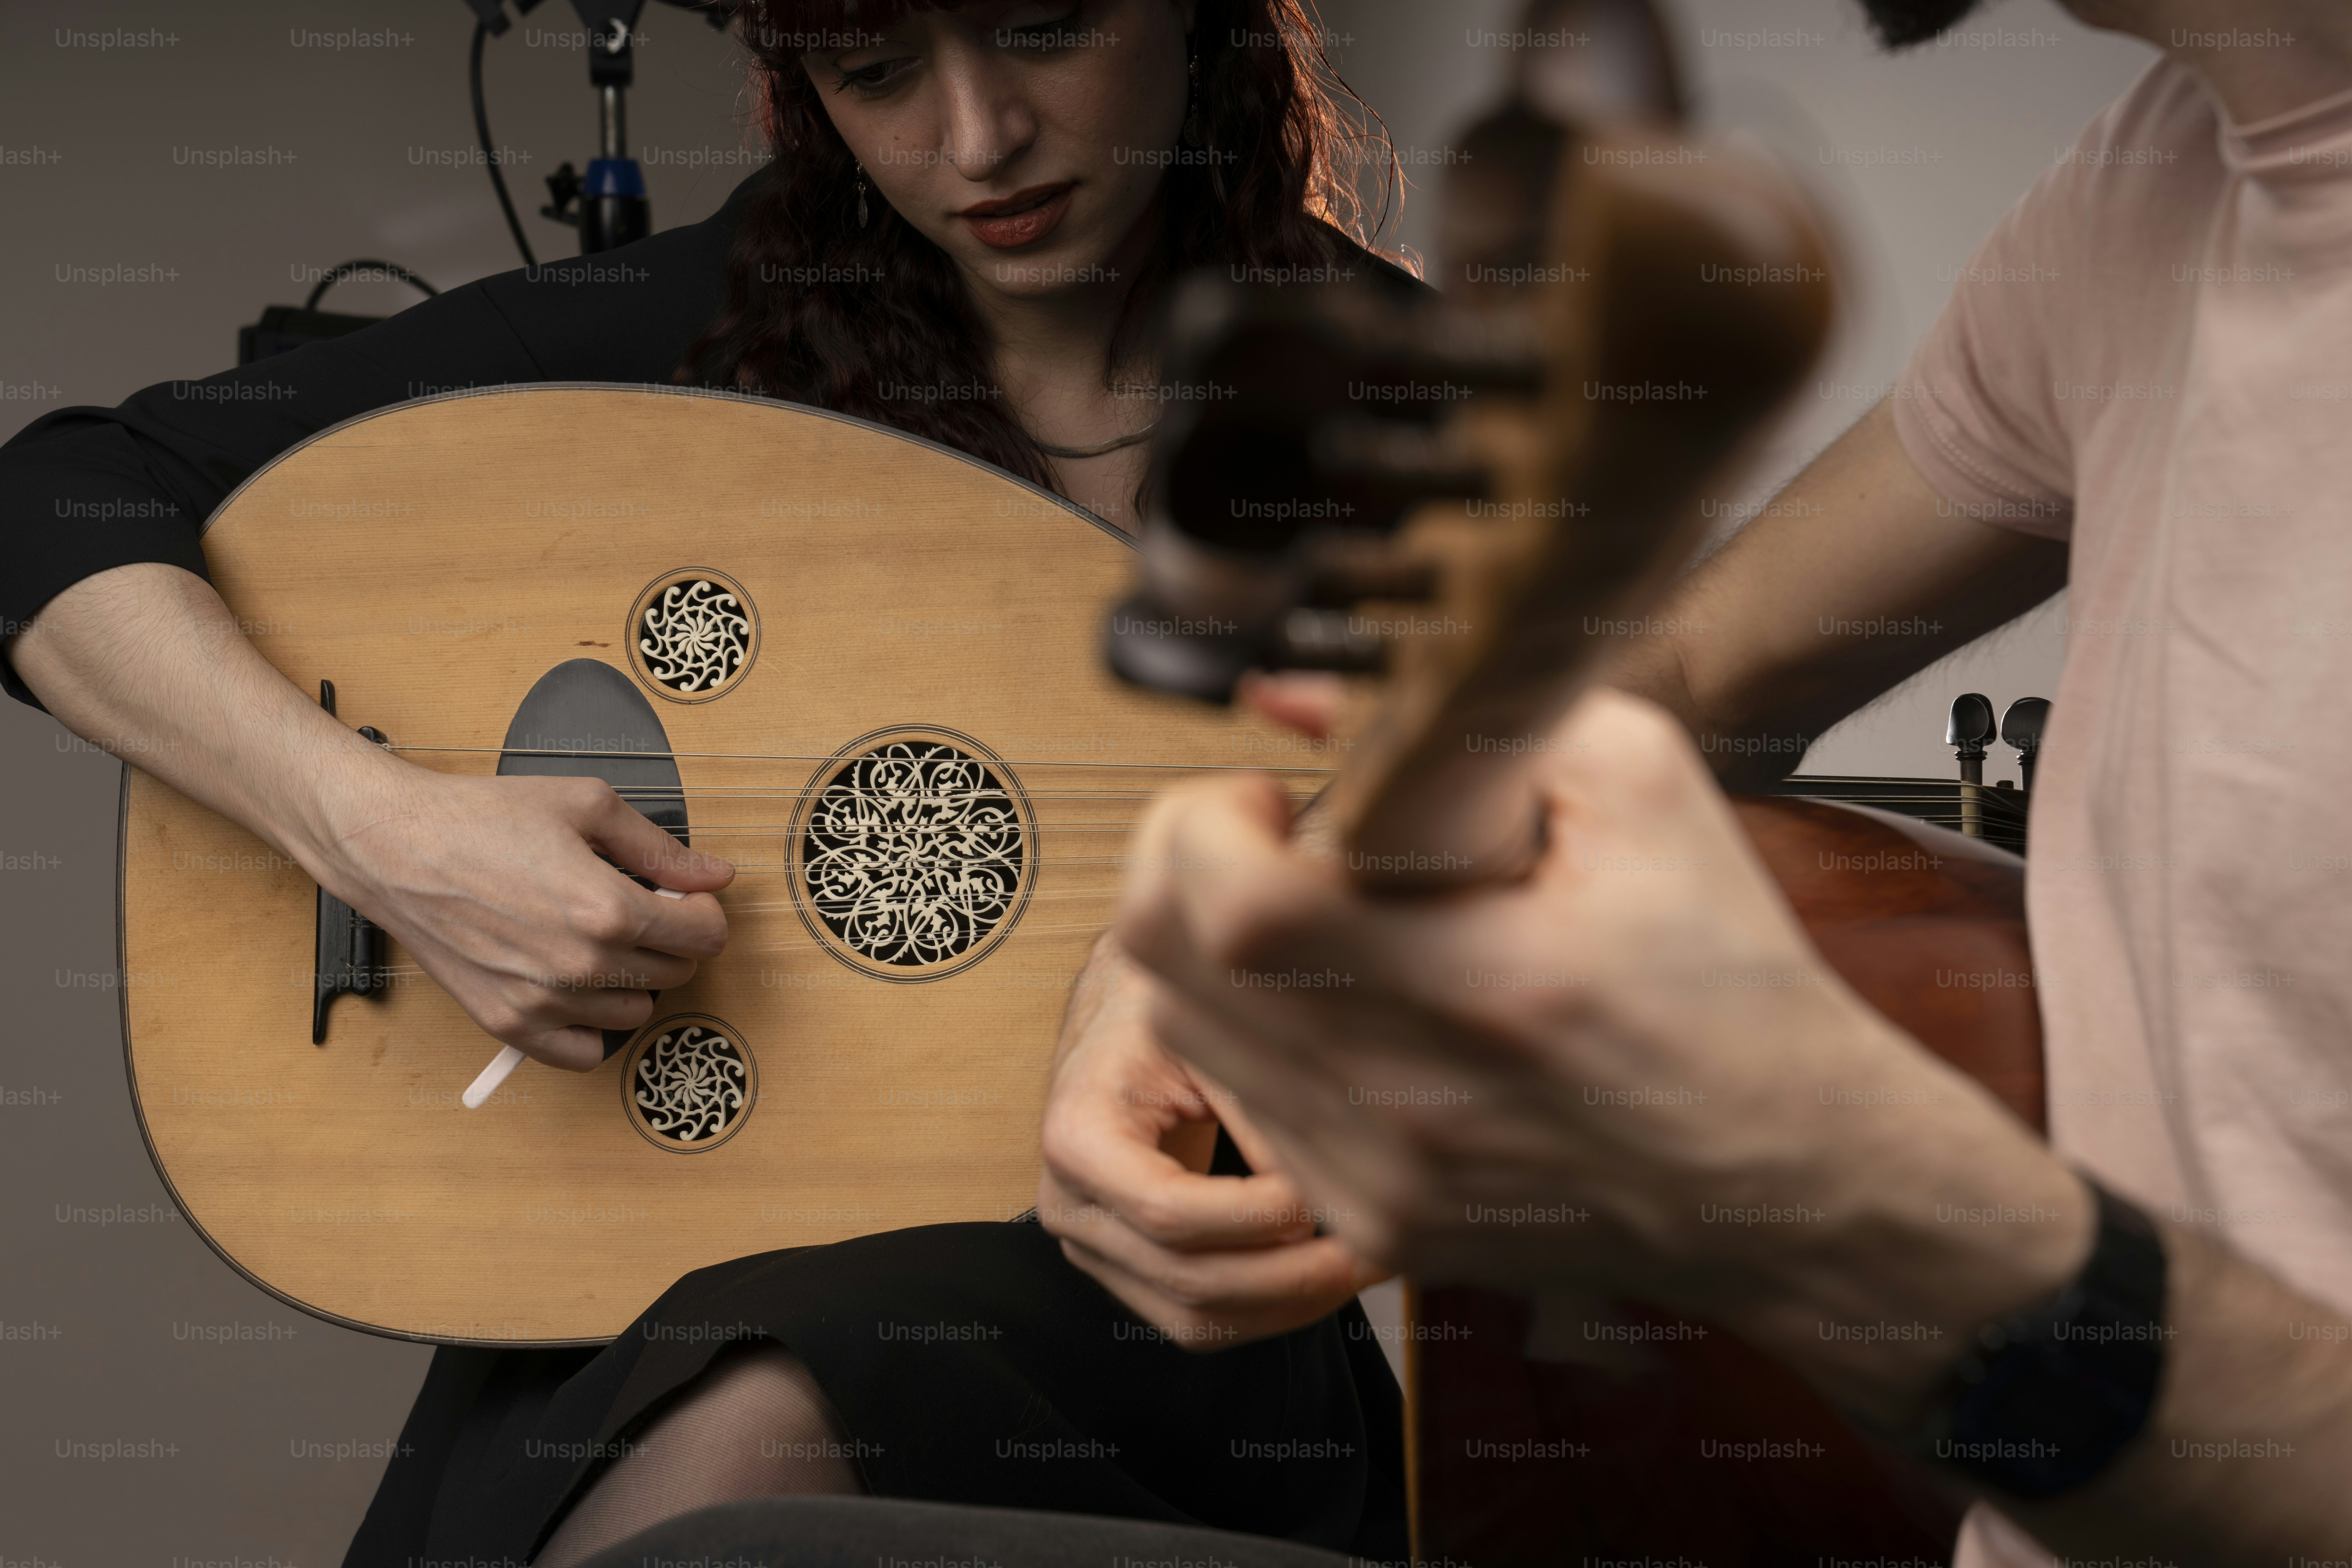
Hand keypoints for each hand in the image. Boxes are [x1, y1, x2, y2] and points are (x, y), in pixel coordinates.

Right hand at [312, 754, 731, 1071]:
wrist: (394, 847)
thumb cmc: (483, 818)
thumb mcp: (586, 806)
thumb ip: (660, 848)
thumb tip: (717, 875)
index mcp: (608, 910)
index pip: (705, 935)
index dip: (703, 911)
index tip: (683, 897)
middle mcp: (580, 965)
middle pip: (675, 973)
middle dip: (669, 940)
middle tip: (633, 909)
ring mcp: (543, 1001)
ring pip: (635, 1013)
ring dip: (631, 980)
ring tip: (597, 940)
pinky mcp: (507, 1024)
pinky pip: (582, 1054)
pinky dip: (590, 1027)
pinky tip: (577, 988)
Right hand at [1036, 935, 1388, 1350]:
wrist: (1124, 1024)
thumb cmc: (1169, 1016)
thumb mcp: (1208, 1036)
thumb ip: (1258, 1109)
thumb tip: (1322, 1193)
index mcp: (1078, 1137)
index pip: (1169, 1211)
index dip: (1258, 1216)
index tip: (1329, 1194)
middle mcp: (1070, 1206)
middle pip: (1188, 1280)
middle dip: (1293, 1276)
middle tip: (1378, 1246)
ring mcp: (1092, 1249)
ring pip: (1196, 1321)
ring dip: (1291, 1305)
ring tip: (1366, 1266)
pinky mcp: (1125, 1272)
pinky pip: (1198, 1324)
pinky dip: (1269, 1313)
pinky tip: (1326, 1277)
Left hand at [1115, 688, 2088, 1415]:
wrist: (1783, 1170)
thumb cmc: (1725, 980)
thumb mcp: (1642, 782)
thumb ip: (1468, 713)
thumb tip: (1292, 694)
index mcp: (1477, 987)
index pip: (1233, 911)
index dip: (1207, 828)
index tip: (1268, 800)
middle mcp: (1409, 1103)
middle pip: (1169, 971)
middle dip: (1186, 873)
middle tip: (1269, 843)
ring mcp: (1380, 1181)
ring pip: (1188, 1038)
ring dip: (1215, 953)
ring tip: (1314, 920)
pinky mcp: (1376, 1227)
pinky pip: (1246, 1111)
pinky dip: (1262, 1040)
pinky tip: (1350, 1008)